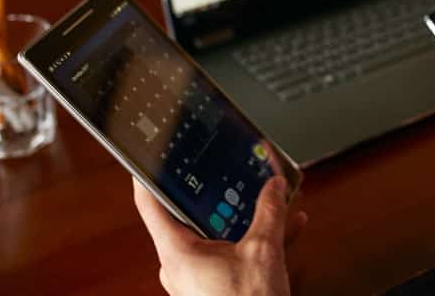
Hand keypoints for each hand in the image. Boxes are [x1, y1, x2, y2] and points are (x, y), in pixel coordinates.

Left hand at [133, 176, 307, 295]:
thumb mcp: (263, 250)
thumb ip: (269, 213)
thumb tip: (273, 187)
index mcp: (178, 252)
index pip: (150, 202)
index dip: (147, 173)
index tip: (150, 152)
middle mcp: (181, 265)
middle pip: (190, 215)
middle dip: (218, 191)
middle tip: (228, 167)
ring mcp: (197, 277)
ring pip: (217, 234)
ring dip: (244, 215)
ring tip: (268, 195)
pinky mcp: (215, 287)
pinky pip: (232, 253)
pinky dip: (254, 237)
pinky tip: (286, 225)